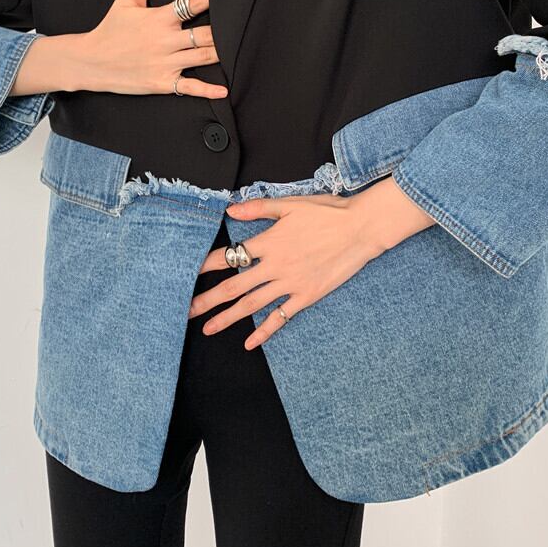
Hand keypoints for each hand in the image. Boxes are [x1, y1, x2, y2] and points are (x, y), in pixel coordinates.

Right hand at [75, 0, 227, 97]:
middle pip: (207, 34)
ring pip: (204, 57)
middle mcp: (166, 40)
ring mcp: (166, 63)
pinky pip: (191, 87)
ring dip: (223, 53)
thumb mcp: (125, 2)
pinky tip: (224, 89)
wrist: (90, 61)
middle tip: (242, 25)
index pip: (192, 3)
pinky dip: (209, 90)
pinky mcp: (163, 82)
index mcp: (159, 18)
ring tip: (238, 49)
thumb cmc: (109, 31)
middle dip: (225, 30)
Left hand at [188, 175, 435, 349]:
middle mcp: (276, 265)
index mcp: (269, 241)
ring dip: (228, 318)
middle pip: (234, 286)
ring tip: (208, 328)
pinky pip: (281, 317)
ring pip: (252, 304)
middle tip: (186, 310)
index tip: (187, 274)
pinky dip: (264, 331)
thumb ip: (258, 208)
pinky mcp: (306, 296)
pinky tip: (249, 343)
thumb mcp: (291, 204)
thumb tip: (230, 209)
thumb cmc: (327, 212)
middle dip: (208, 299)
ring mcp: (291, 283)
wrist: (361, 228)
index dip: (206, 265)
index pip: (230, 255)